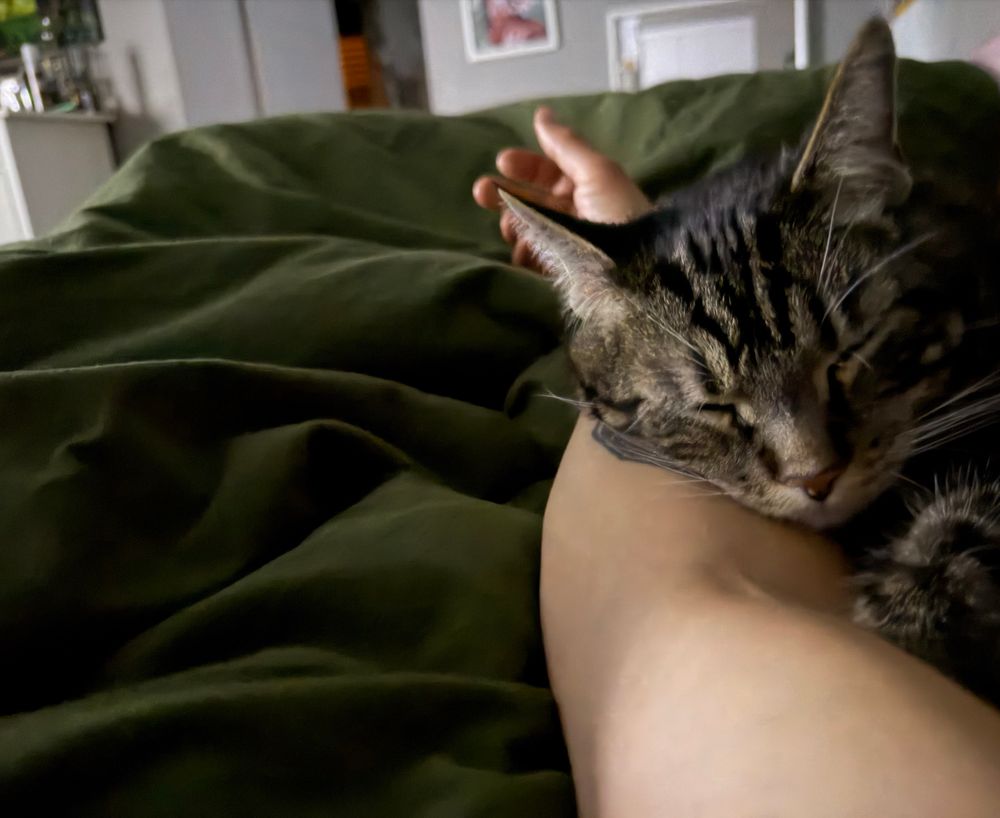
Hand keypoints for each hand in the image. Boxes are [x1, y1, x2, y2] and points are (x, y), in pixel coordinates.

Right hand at [473, 106, 651, 268]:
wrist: (637, 270)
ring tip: (511, 227)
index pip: (546, 170)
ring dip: (512, 223)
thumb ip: (566, 144)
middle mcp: (573, 211)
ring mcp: (564, 241)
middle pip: (529, 198)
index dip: (523, 165)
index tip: (503, 163)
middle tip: (481, 193)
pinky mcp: (559, 269)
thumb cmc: (618, 214)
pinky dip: (523, 252)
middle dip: (504, 193)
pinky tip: (524, 250)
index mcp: (585, 185)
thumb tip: (541, 113)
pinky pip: (531, 257)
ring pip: (525, 227)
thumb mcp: (597, 172)